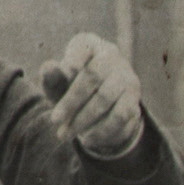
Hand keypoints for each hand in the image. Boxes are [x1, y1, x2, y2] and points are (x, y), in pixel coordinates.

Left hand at [37, 32, 145, 158]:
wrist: (99, 104)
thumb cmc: (70, 87)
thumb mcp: (58, 82)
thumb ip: (52, 76)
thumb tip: (49, 67)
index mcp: (90, 44)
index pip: (83, 47)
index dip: (74, 59)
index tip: (64, 71)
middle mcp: (112, 56)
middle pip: (92, 76)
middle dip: (71, 102)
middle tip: (54, 121)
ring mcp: (126, 77)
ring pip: (105, 99)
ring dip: (83, 120)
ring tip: (65, 135)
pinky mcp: (134, 99)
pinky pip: (119, 116)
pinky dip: (102, 130)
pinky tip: (87, 140)